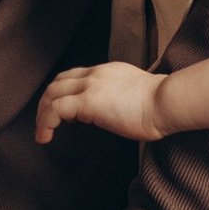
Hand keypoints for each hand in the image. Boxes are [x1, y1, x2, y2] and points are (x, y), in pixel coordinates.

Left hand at [35, 61, 168, 145]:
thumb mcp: (136, 95)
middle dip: (46, 102)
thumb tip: (114, 113)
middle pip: (58, 82)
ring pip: (52, 94)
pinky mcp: (87, 101)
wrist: (167, 102)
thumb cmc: (161, 105)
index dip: (63, 92)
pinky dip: (45, 123)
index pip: (75, 76)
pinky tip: (46, 137)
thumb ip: (121, 99)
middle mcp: (95, 74)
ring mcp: (90, 86)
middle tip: (43, 122)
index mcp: (107, 72)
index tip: (63, 113)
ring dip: (42, 114)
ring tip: (41, 133)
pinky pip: (55, 110)